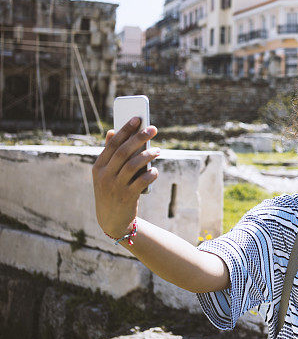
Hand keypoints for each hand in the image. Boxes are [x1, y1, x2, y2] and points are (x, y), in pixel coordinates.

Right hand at [92, 117, 159, 238]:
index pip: (113, 144)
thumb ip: (109, 154)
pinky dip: (150, 174)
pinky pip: (142, 181)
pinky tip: (155, 170)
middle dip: (139, 138)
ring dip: (148, 155)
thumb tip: (113, 131)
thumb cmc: (111, 190)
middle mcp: (104, 176)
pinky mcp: (127, 197)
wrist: (111, 220)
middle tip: (153, 129)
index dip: (125, 130)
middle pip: (124, 152)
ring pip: (133, 165)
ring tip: (158, 150)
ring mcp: (115, 187)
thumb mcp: (105, 174)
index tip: (137, 118)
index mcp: (98, 167)